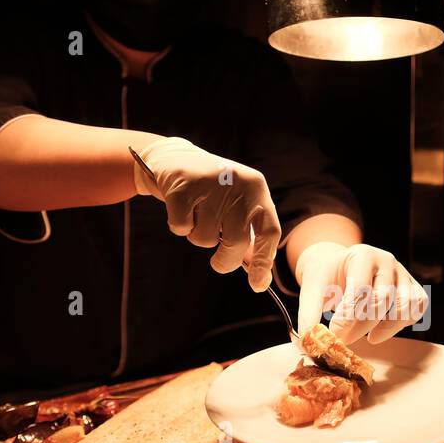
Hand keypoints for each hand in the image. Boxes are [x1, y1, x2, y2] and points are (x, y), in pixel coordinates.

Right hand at [133, 137, 281, 290]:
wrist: (173, 158)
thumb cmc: (210, 192)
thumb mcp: (236, 206)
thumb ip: (249, 235)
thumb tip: (260, 278)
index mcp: (256, 189)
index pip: (269, 231)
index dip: (263, 261)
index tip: (257, 284)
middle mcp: (237, 184)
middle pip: (236, 241)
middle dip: (225, 260)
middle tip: (218, 263)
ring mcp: (209, 184)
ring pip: (205, 238)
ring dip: (198, 237)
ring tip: (197, 216)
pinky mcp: (182, 187)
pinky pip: (182, 228)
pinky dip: (179, 226)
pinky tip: (180, 207)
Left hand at [295, 242, 427, 343]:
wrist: (340, 265)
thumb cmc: (327, 277)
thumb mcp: (312, 290)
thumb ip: (309, 315)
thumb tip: (310, 343)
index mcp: (362, 255)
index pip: (360, 290)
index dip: (347, 317)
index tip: (334, 334)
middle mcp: (387, 261)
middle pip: (382, 300)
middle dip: (362, 326)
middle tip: (345, 339)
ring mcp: (403, 274)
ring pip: (404, 307)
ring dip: (385, 329)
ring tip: (366, 336)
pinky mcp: (412, 288)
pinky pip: (417, 310)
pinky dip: (401, 324)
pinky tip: (381, 330)